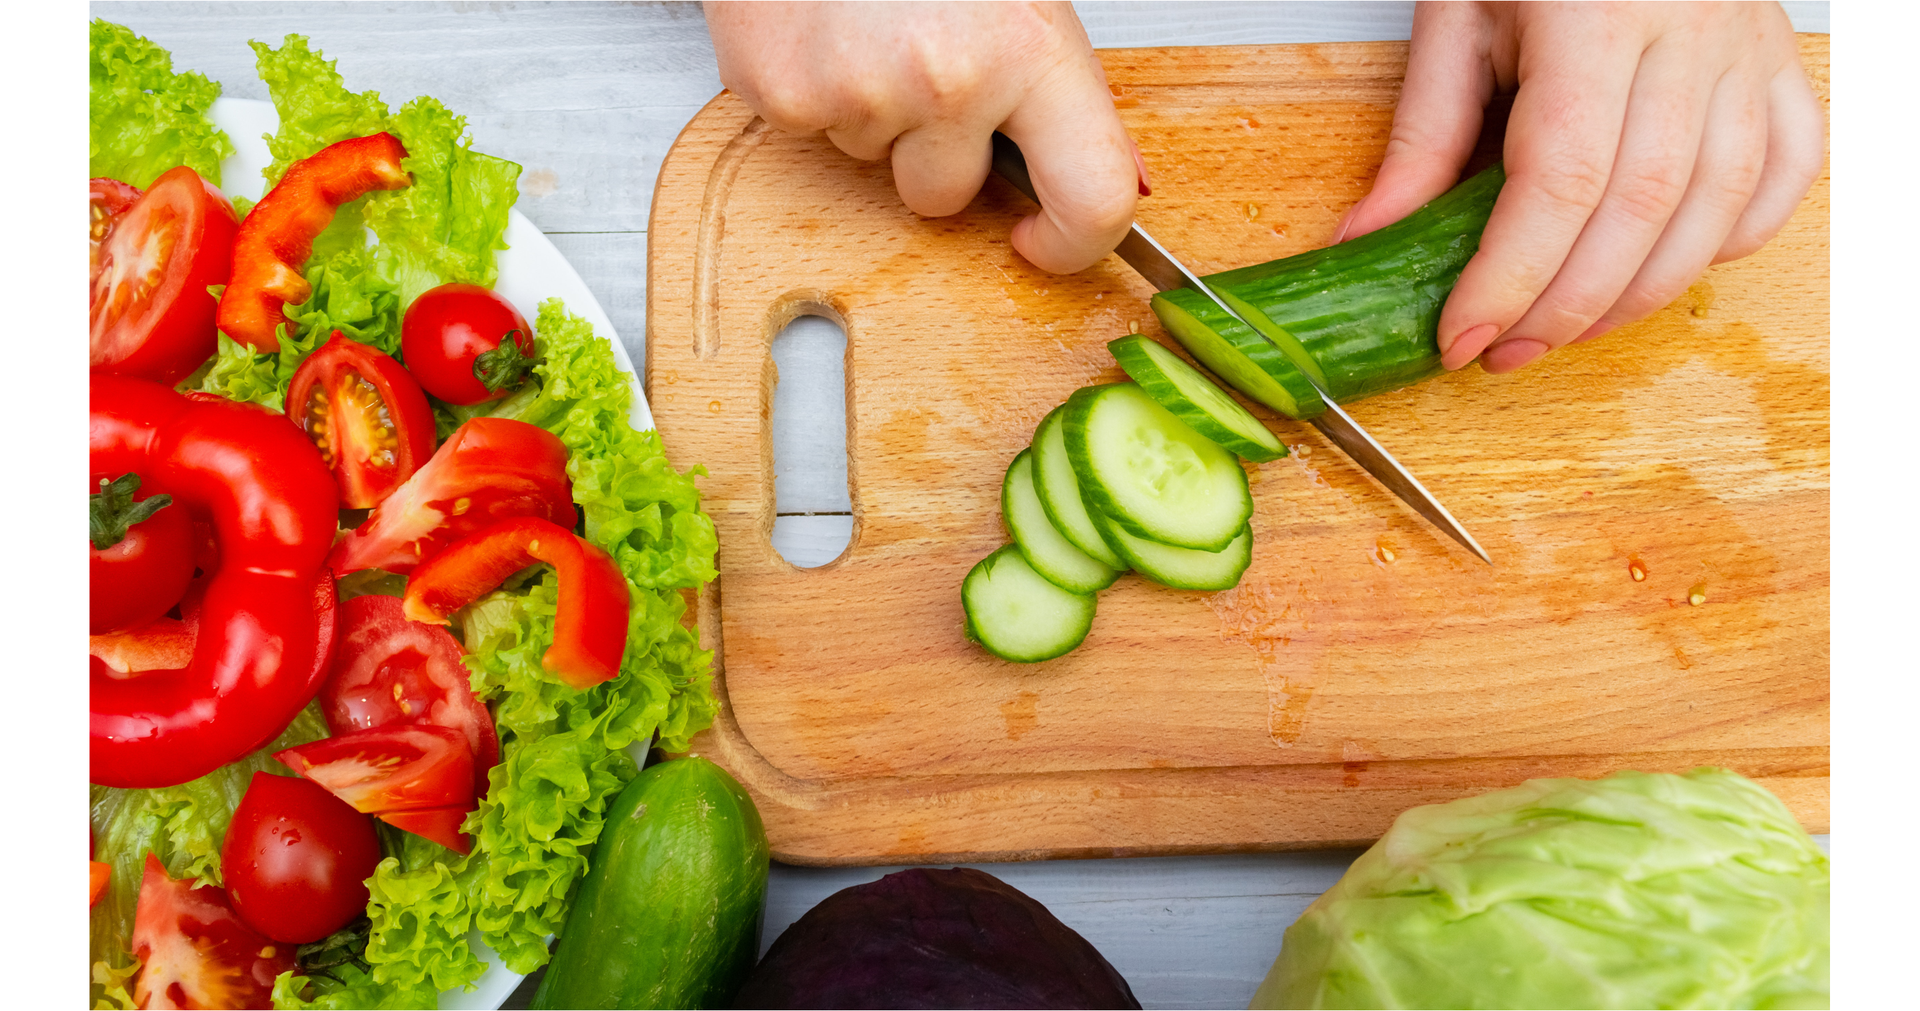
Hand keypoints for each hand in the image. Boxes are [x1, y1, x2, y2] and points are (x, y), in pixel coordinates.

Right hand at [704, 1, 1145, 272]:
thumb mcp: (1020, 0)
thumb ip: (1056, 88)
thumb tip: (1106, 175)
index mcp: (1031, 50)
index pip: (1092, 196)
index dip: (1074, 240)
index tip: (1045, 238)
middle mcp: (949, 82)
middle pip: (945, 197)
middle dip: (934, 153)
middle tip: (923, 65)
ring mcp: (858, 95)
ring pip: (872, 162)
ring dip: (871, 111)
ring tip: (867, 27)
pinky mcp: (782, 97)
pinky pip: (811, 132)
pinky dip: (814, 90)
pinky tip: (824, 29)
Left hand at [1336, 2, 1824, 372]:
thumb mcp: (1455, 18)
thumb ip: (1421, 135)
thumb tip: (1372, 239)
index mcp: (1595, 15)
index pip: (1559, 179)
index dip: (1510, 276)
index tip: (1463, 334)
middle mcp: (1688, 33)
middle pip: (1638, 210)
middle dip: (1565, 306)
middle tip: (1503, 350)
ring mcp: (1746, 50)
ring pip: (1716, 210)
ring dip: (1638, 296)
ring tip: (1567, 330)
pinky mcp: (1779, 63)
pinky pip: (1783, 175)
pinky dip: (1729, 241)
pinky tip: (1664, 268)